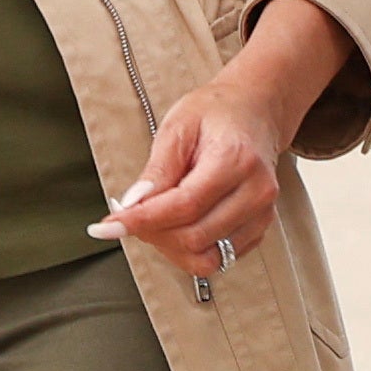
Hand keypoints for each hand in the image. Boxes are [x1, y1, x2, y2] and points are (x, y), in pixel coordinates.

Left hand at [98, 0, 351, 277]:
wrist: (254, 112)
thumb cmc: (214, 114)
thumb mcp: (177, 127)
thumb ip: (156, 170)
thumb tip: (132, 206)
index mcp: (236, 159)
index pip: (184, 206)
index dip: (142, 221)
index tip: (108, 226)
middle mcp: (256, 192)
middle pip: (194, 237)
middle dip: (153, 233)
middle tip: (131, 215)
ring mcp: (262, 214)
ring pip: (207, 257)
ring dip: (170, 247)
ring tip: (155, 219)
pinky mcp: (259, 229)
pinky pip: (220, 258)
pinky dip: (190, 249)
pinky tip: (178, 224)